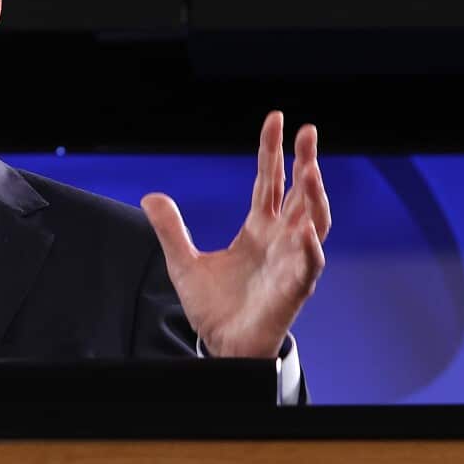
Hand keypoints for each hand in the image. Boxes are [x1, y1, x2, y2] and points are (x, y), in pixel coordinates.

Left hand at [140, 110, 330, 357]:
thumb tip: (150, 195)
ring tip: (310, 169)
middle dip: (305, 162)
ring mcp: (290, 261)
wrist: (222, 345)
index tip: (276, 119)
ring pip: (312, 222)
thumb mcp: (183, 261)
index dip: (272, 150)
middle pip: (298, 192)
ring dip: (313, 196)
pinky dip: (309, 247)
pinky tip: (307, 229)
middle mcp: (280, 239)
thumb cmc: (214, 305)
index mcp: (258, 227)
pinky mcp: (293, 288)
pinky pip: (308, 264)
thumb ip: (170, 228)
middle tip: (308, 130)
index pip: (269, 180)